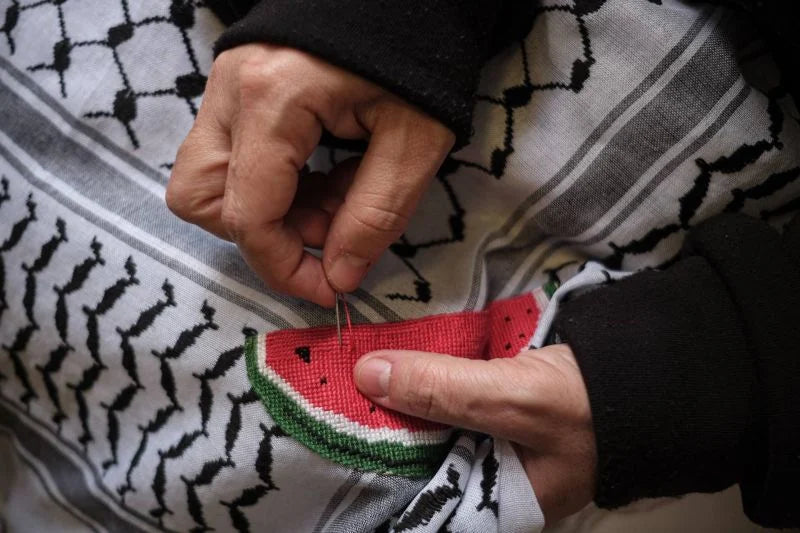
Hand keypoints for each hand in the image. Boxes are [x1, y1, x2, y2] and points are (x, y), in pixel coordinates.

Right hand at [166, 44, 454, 306]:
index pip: (248, 215)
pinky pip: (231, 154)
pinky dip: (272, 182)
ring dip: (264, 210)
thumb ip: (375, 214)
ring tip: (332, 199)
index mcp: (272, 98)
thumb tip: (338, 276)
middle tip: (328, 229)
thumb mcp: (415, 140)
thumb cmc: (417, 55)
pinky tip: (325, 173)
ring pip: (206, 177)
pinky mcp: (239, 85)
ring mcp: (227, 83)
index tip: (330, 287)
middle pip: (200, 196)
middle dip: (261, 233)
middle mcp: (231, 89)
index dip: (285, 267)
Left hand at [354, 344, 596, 523]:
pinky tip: (399, 365)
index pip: (417, 498)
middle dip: (383, 427)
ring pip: (432, 425)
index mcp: (491, 506)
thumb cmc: (588, 404)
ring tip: (356, 377)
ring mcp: (493, 444)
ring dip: (403, 400)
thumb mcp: (511, 398)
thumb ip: (442, 390)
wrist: (647, 369)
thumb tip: (366, 374)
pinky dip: (429, 383)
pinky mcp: (496, 410)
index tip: (335, 434)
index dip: (376, 468)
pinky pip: (451, 401)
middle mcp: (487, 481)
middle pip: (419, 457)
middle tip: (336, 395)